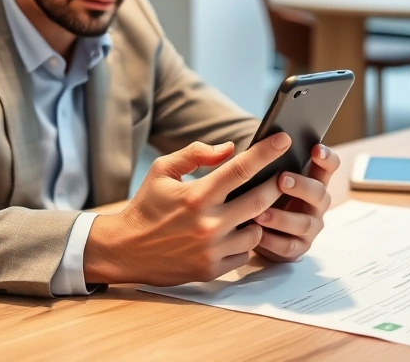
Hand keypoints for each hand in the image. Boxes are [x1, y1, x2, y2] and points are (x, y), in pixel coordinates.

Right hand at [83, 134, 292, 286]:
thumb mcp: (162, 171)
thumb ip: (196, 155)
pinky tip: (231, 233)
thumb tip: (230, 148)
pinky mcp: (212, 269)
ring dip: (258, 217)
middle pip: (261, 200)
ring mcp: (212, 250)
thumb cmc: (146, 206)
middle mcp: (208, 224)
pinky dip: (243, 241)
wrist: (125, 249)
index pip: (240, 169)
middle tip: (283, 176)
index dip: (266, 152)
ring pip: (257, 230)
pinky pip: (245, 252)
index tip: (284, 139)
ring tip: (247, 209)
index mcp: (197, 196)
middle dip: (277, 185)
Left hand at [252, 144, 339, 261]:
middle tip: (281, 179)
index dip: (326, 158)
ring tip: (260, 213)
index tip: (316, 149)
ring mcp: (310, 227)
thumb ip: (265, 163)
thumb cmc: (263, 194)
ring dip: (282, 217)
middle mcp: (316, 204)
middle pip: (319, 194)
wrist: (255, 230)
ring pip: (304, 223)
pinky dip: (272, 240)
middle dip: (301, 186)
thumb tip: (246, 146)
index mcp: (312, 181)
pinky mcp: (298, 248)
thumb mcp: (266, 177)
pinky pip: (288, 246)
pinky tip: (257, 233)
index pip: (328, 166)